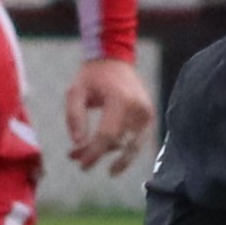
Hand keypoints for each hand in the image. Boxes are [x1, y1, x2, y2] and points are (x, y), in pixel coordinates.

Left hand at [63, 50, 156, 170]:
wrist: (114, 60)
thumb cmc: (92, 77)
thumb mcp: (75, 92)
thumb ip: (74, 118)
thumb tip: (79, 145)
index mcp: (120, 99)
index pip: (107, 136)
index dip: (94, 153)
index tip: (81, 165)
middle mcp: (138, 108)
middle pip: (119, 143)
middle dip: (97, 154)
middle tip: (77, 159)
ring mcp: (148, 113)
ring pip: (131, 147)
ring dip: (111, 157)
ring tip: (88, 155)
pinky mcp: (150, 117)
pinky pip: (138, 142)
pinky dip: (124, 151)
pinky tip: (108, 154)